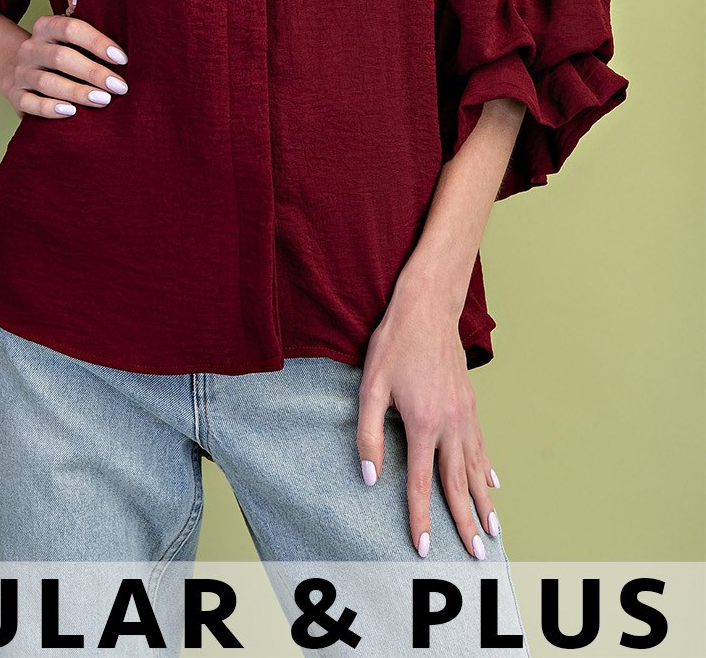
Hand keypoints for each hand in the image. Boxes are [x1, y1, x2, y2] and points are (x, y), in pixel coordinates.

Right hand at [6, 0, 129, 118]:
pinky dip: (50, 109)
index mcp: (46, 27)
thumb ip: (84, 14)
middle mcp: (31, 48)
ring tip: (104, 100)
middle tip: (119, 86)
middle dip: (93, 72)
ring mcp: (22, 73)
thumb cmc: (60, 50)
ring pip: (47, 83)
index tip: (122, 58)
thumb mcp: (69, 32)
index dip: (97, 42)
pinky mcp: (16, 96)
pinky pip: (30, 104)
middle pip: (61, 57)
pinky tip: (72, 112)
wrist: (19, 69)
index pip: (70, 28)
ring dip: (77, 92)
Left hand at [355, 270, 500, 560]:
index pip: (422, 483)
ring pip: (476, 467)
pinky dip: (487, 468)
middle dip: (467, 522)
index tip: (424, 549)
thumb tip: (371, 477)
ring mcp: (465, 414)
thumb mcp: (371, 386)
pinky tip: (493, 483)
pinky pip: (481, 444)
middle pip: (458, 484)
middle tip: (476, 555)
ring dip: (484, 501)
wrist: (428, 307)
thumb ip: (369, 433)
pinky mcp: (470, 403)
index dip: (422, 518)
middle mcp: (450, 424)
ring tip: (493, 530)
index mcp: (423, 424)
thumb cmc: (394, 343)